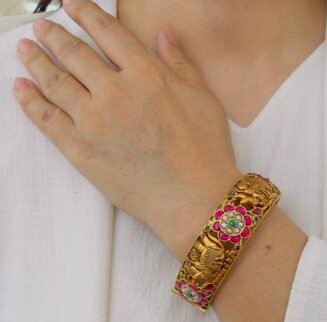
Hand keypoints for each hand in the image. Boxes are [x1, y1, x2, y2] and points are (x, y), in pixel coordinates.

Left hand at [13, 0, 241, 258]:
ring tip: (24, 49)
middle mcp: (114, 92)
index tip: (71, 5)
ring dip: (36, 61)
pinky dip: (30, 102)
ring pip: (55, 83)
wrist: (195, 199)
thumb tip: (163, 34)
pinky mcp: (81, 152)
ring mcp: (94, 122)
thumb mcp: (204, 100)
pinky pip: (48, 121)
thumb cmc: (206, 151)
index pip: (108, 34)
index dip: (86, 14)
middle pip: (74, 54)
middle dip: (54, 35)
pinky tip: (20, 88)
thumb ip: (180, 64)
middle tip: (41, 27)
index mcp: (146, 75)